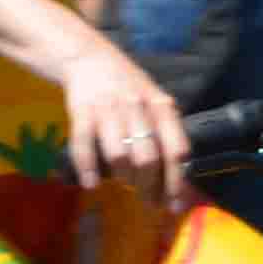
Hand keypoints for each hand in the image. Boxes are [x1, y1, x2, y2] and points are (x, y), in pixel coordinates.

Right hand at [54, 41, 185, 215]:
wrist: (89, 58)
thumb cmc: (128, 87)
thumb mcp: (155, 102)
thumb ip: (166, 131)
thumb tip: (180, 173)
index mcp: (162, 107)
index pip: (177, 150)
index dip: (177, 181)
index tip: (175, 205)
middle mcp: (138, 108)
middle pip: (149, 159)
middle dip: (150, 186)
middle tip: (148, 201)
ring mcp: (109, 110)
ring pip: (120, 155)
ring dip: (123, 178)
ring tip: (124, 186)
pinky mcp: (81, 111)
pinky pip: (84, 145)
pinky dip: (88, 168)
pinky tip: (91, 184)